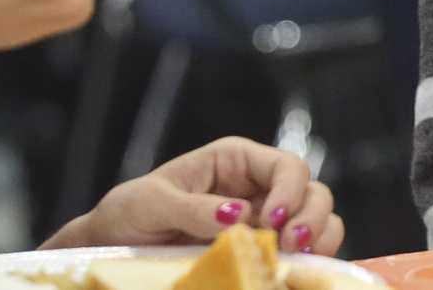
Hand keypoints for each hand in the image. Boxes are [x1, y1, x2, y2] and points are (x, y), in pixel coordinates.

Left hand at [45, 138, 343, 255]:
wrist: (113, 248)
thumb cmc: (129, 213)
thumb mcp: (151, 203)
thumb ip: (193, 208)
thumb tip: (239, 215)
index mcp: (235, 161)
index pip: (285, 165)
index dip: (290, 189)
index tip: (274, 221)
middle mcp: (258, 188)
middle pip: (313, 192)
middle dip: (312, 216)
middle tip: (289, 245)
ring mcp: (264, 223)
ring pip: (319, 222)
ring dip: (318, 239)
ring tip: (292, 259)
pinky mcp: (262, 253)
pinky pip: (303, 255)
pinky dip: (309, 263)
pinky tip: (292, 272)